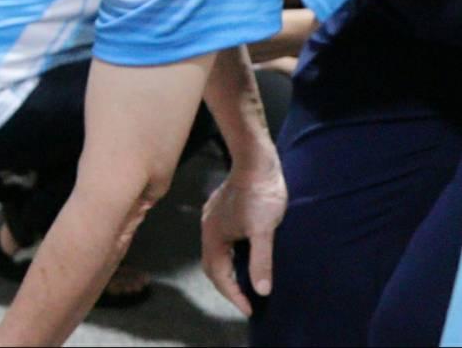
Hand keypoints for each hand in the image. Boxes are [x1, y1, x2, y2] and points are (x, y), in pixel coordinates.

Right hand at [201, 159, 286, 315]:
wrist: (256, 162)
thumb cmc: (261, 196)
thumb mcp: (264, 232)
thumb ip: (261, 261)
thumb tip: (261, 291)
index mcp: (214, 236)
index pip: (218, 275)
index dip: (233, 295)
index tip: (249, 310)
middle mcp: (208, 229)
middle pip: (212, 266)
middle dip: (227, 286)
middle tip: (246, 301)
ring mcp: (212, 219)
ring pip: (215, 253)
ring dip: (227, 271)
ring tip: (244, 283)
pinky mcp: (221, 211)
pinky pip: (220, 242)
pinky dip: (229, 256)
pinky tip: (241, 255)